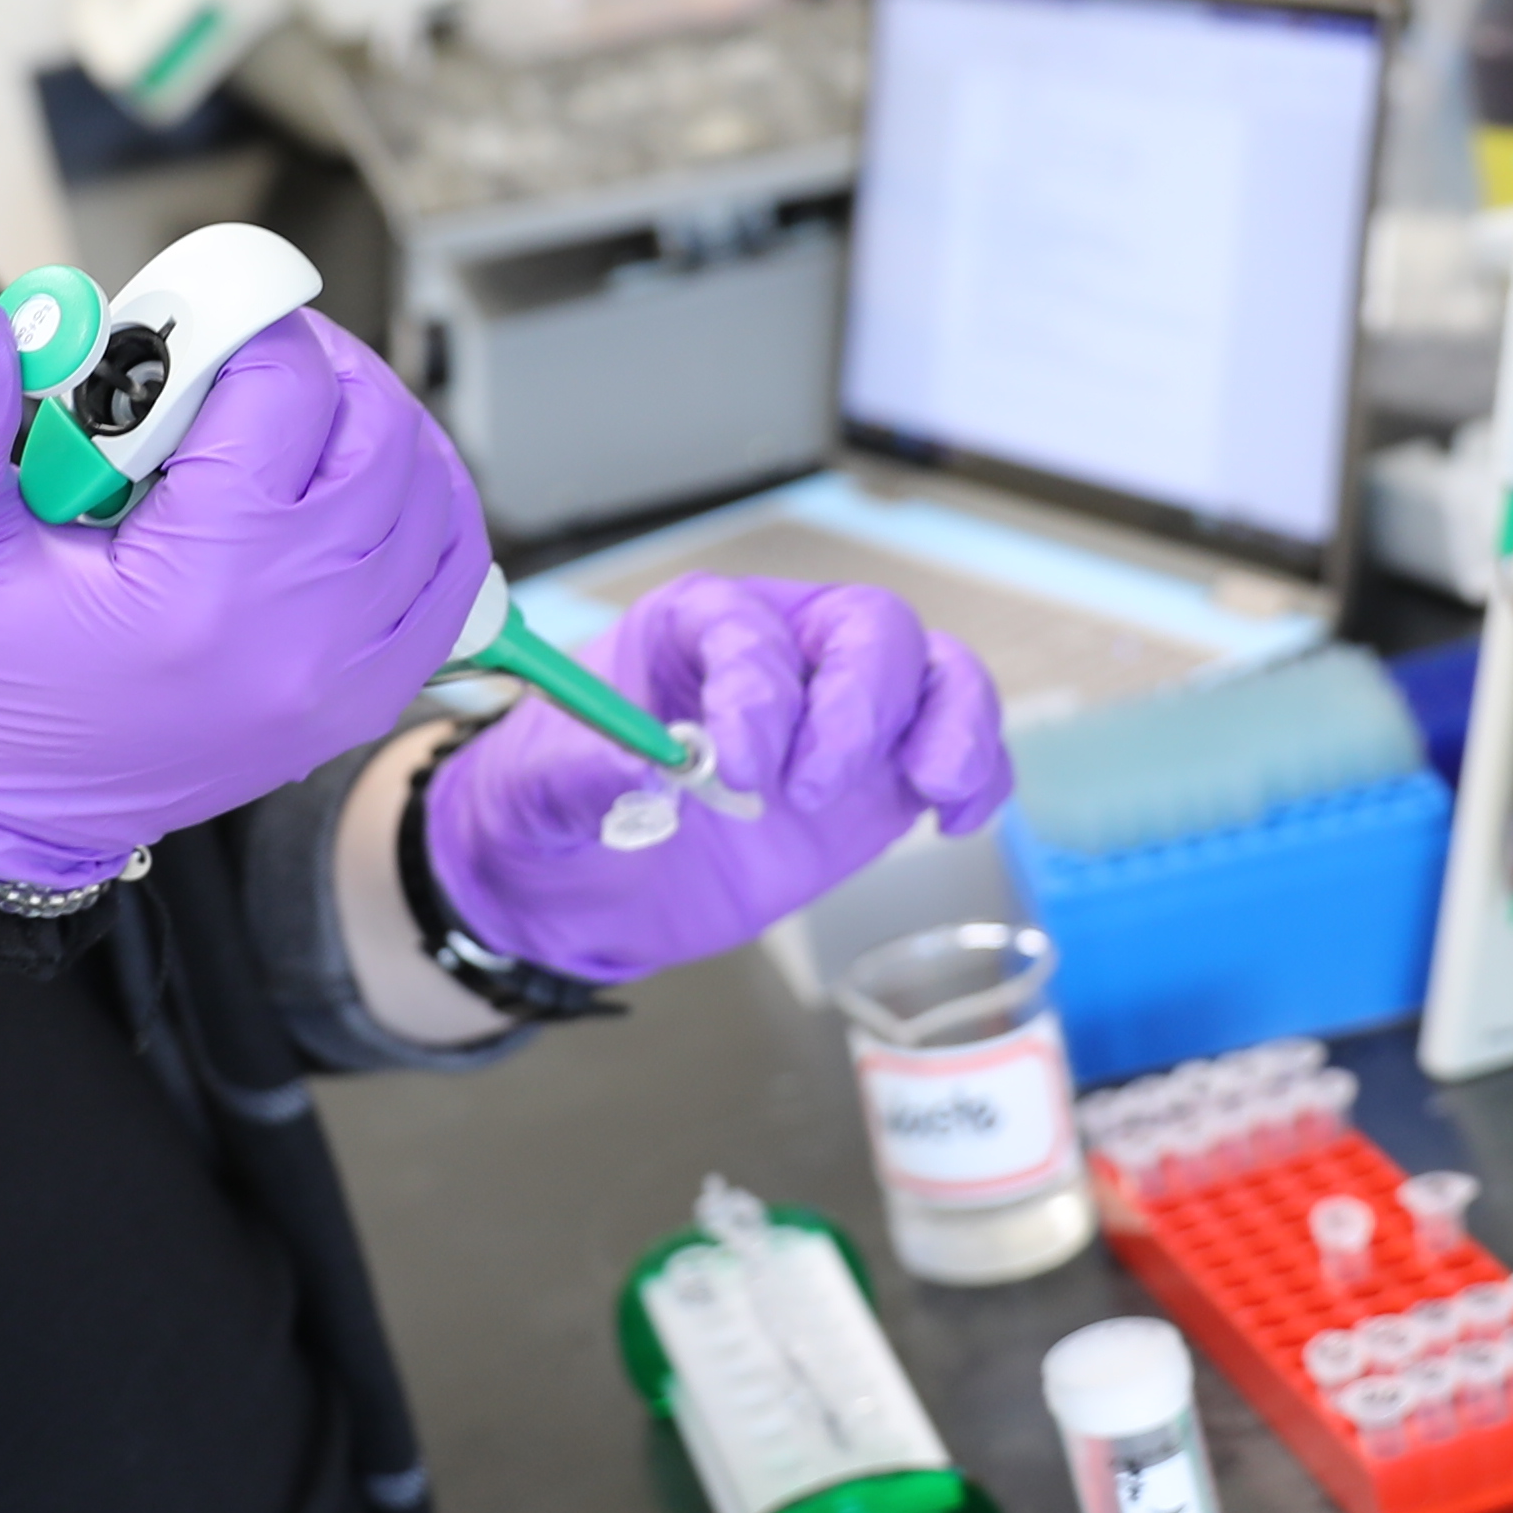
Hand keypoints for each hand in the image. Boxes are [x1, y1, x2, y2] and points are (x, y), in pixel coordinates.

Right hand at [0, 300, 487, 895]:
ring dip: (374, 429)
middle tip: (240, 358)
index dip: (238, 327)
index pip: (283, 395)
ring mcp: (344, 677)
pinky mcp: (361, 701)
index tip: (187, 324)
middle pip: (379, 432)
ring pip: (432, 495)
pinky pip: (454, 580)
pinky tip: (352, 487)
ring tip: (287, 416)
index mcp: (197, 593)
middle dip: (316, 367)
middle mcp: (296, 637)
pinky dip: (423, 513)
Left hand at [427, 575, 1012, 983]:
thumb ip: (582, 776)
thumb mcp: (535, 793)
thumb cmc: (552, 806)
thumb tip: (643, 775)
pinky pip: (956, 749)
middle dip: (860, 704)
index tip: (734, 767)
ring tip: (935, 788)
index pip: (750, 631)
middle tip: (811, 791)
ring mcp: (840, 715)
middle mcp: (784, 653)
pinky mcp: (876, 780)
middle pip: (868, 629)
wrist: (576, 884)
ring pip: (933, 673)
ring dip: (953, 721)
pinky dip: (978, 774)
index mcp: (694, 628)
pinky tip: (956, 819)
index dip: (757, 689)